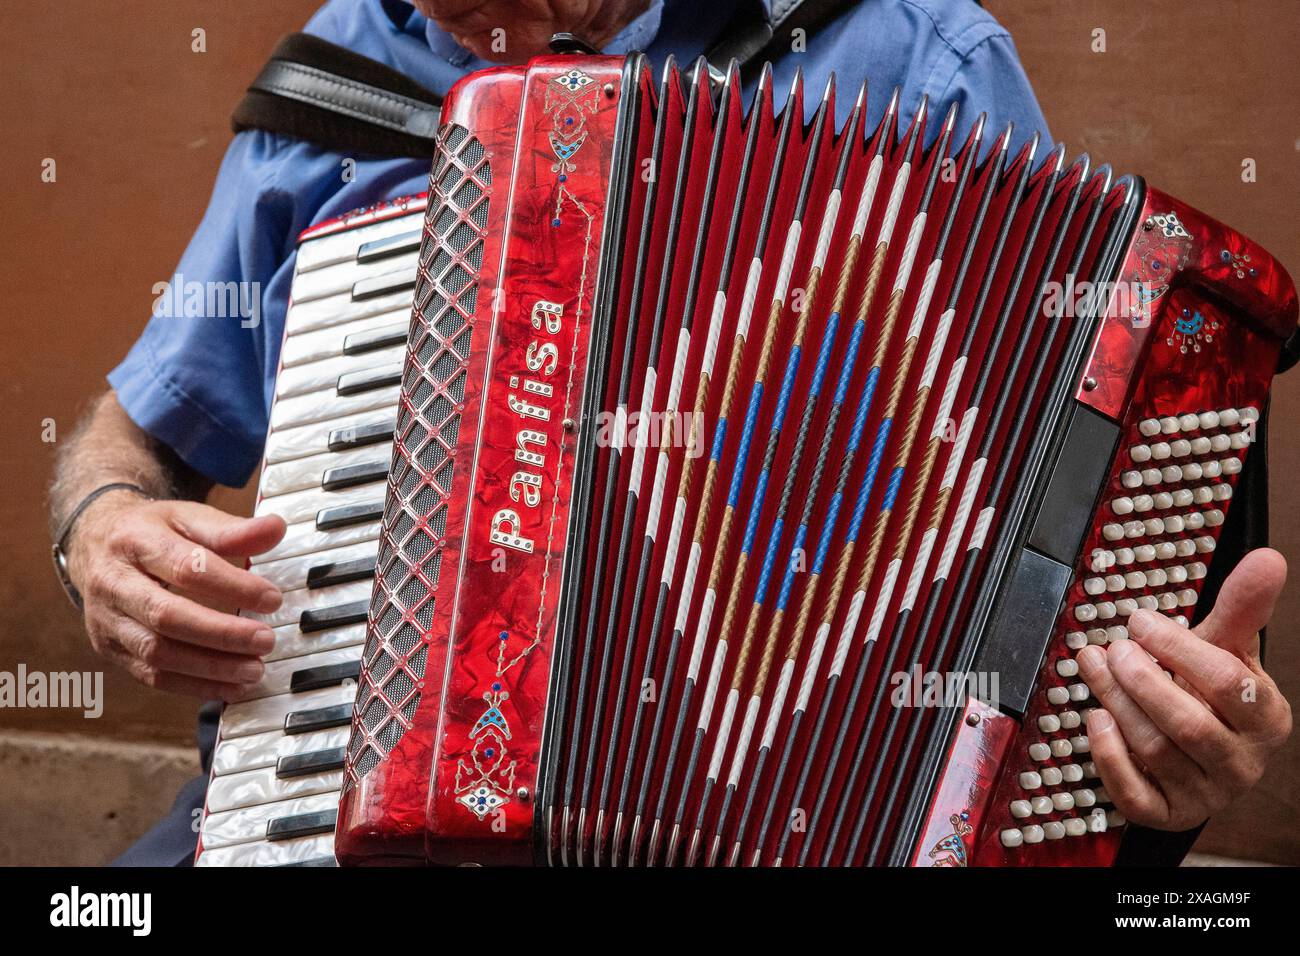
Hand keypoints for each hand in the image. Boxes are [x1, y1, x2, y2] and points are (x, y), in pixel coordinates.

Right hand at [67, 493, 285, 699]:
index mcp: (135, 542)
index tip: (272, 598)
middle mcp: (114, 584)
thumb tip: (276, 529)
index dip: (233, 586)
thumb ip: (231, 529)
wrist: (90, 544)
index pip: (187, 568)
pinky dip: (195, 685)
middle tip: (265, 640)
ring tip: (254, 668)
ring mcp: (107, 621)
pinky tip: (231, 686)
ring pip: (157, 653)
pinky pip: (152, 676)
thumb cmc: (149, 532)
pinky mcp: (110, 649)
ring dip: (211, 667)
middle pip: (167, 616)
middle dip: (221, 633)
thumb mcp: (186, 517)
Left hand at [1076, 547, 1291, 830]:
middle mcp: (1241, 762)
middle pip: (1190, 724)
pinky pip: (1136, 795)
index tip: (1140, 621)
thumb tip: (1267, 558)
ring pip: (1157, 752)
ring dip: (1117, 704)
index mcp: (1265, 718)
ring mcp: (1205, 793)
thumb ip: (1242, 607)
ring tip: (1094, 668)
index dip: (1177, 648)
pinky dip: (1110, 756)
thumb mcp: (1227, 648)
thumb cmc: (1210, 691)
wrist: (1200, 747)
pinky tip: (1095, 718)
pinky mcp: (1166, 813)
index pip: (1227, 683)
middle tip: (1113, 648)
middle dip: (1142, 681)